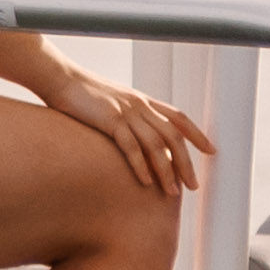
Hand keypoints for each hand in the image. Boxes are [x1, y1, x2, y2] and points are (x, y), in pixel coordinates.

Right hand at [51, 66, 213, 196]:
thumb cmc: (81, 94)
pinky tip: (146, 182)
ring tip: (172, 192)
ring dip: (166, 170)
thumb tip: (137, 137)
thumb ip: (128, 117)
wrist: (59, 77)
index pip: (179, 117)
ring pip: (156, 144)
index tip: (211, 151)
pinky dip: (140, 165)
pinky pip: (130, 146)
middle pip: (173, 136)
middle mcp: (140, 105)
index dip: (197, 134)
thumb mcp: (112, 103)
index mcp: (143, 100)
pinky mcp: (109, 120)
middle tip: (194, 185)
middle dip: (186, 162)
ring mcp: (126, 112)